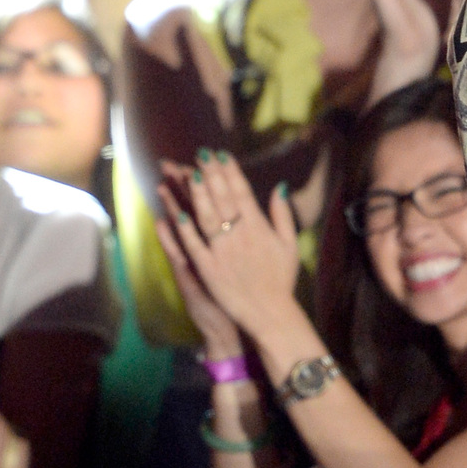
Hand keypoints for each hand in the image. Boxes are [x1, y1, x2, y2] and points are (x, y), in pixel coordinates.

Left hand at [157, 151, 299, 341]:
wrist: (270, 314)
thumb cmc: (281, 279)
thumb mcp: (289, 245)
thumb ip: (282, 215)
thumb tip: (279, 186)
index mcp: (259, 228)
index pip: (241, 191)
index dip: (230, 171)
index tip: (220, 153)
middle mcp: (240, 237)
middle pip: (222, 198)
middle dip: (211, 174)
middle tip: (200, 153)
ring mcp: (223, 253)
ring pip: (207, 217)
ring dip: (197, 194)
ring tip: (187, 173)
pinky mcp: (209, 270)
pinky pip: (195, 246)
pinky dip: (186, 229)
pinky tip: (177, 213)